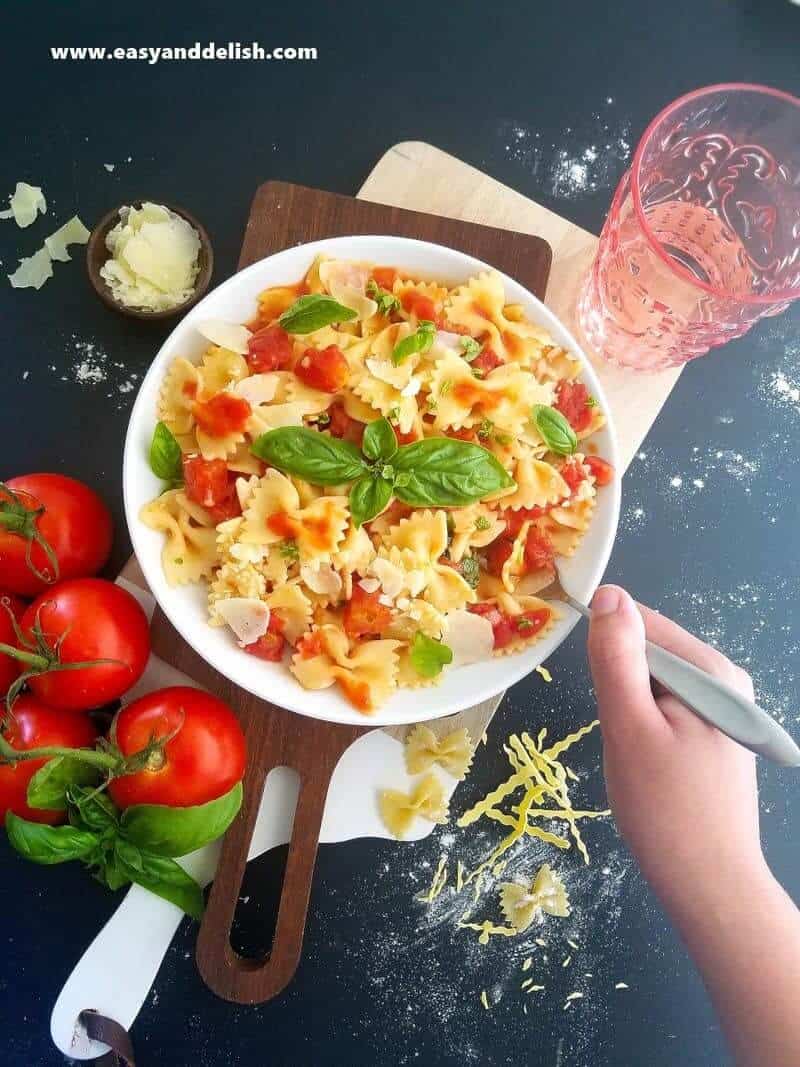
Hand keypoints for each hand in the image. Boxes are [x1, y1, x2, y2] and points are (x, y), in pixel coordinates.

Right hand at [586, 584, 768, 920]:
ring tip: (635, 755)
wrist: (709, 887)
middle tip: (620, 735)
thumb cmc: (665, 810)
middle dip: (619, 686)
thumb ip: (616, 659)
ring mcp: (723, 709)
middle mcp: (725, 681)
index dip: (606, 647)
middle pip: (649, 653)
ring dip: (629, 711)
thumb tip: (608, 594)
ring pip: (652, 684)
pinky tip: (648, 765)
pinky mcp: (714, 735)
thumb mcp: (629, 727)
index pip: (642, 622)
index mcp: (711, 671)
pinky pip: (664, 709)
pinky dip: (644, 729)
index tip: (591, 687)